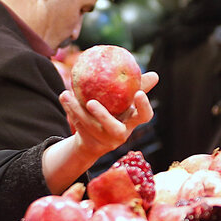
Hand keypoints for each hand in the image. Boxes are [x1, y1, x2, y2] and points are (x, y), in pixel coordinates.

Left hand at [42, 71, 157, 193]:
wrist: (93, 140)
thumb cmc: (114, 113)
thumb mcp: (125, 102)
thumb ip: (137, 87)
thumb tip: (155, 75)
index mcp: (133, 121)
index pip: (145, 117)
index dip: (143, 107)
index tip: (139, 93)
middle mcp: (121, 134)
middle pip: (115, 129)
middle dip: (103, 116)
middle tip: (91, 102)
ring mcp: (106, 141)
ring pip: (90, 126)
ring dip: (77, 110)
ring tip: (66, 94)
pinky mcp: (91, 145)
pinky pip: (79, 127)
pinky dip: (71, 111)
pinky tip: (64, 98)